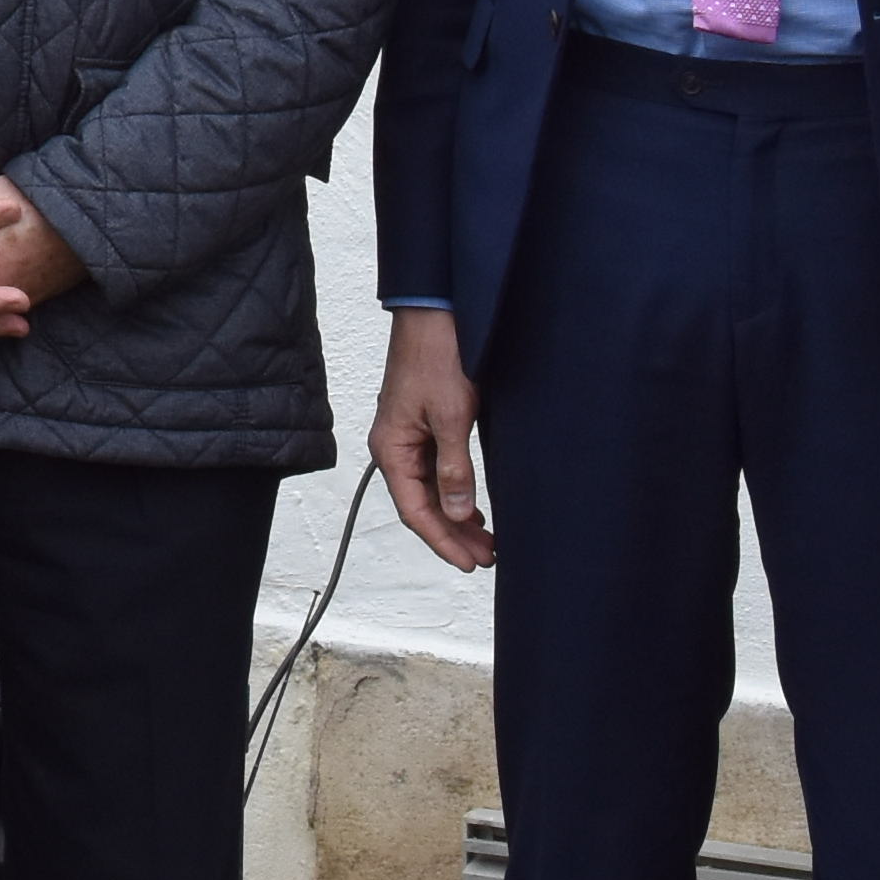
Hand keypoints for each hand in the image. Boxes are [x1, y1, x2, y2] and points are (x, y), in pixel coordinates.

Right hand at [369, 309, 491, 573]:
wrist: (434, 316)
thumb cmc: (437, 359)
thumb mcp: (452, 417)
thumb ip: (454, 468)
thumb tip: (457, 513)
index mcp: (392, 449)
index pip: (414, 510)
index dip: (442, 541)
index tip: (469, 562)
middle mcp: (395, 448)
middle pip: (421, 505)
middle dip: (452, 535)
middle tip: (487, 558)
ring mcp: (408, 438)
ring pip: (429, 491)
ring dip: (455, 517)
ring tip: (485, 541)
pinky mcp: (423, 427)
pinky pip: (434, 472)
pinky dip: (453, 494)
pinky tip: (471, 507)